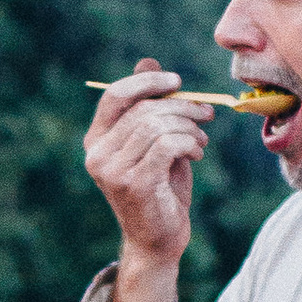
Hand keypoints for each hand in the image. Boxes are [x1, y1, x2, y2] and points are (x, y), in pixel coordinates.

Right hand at [81, 61, 206, 301]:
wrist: (158, 240)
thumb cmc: (159, 188)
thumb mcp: (154, 141)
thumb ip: (149, 106)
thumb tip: (147, 61)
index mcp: (96, 141)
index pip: (115, 95)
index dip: (147, 82)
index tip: (177, 82)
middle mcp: (97, 155)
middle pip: (144, 110)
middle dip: (181, 106)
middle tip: (206, 113)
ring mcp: (112, 171)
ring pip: (157, 126)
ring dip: (189, 126)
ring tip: (201, 139)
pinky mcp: (134, 184)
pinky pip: (167, 145)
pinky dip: (188, 143)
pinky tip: (196, 152)